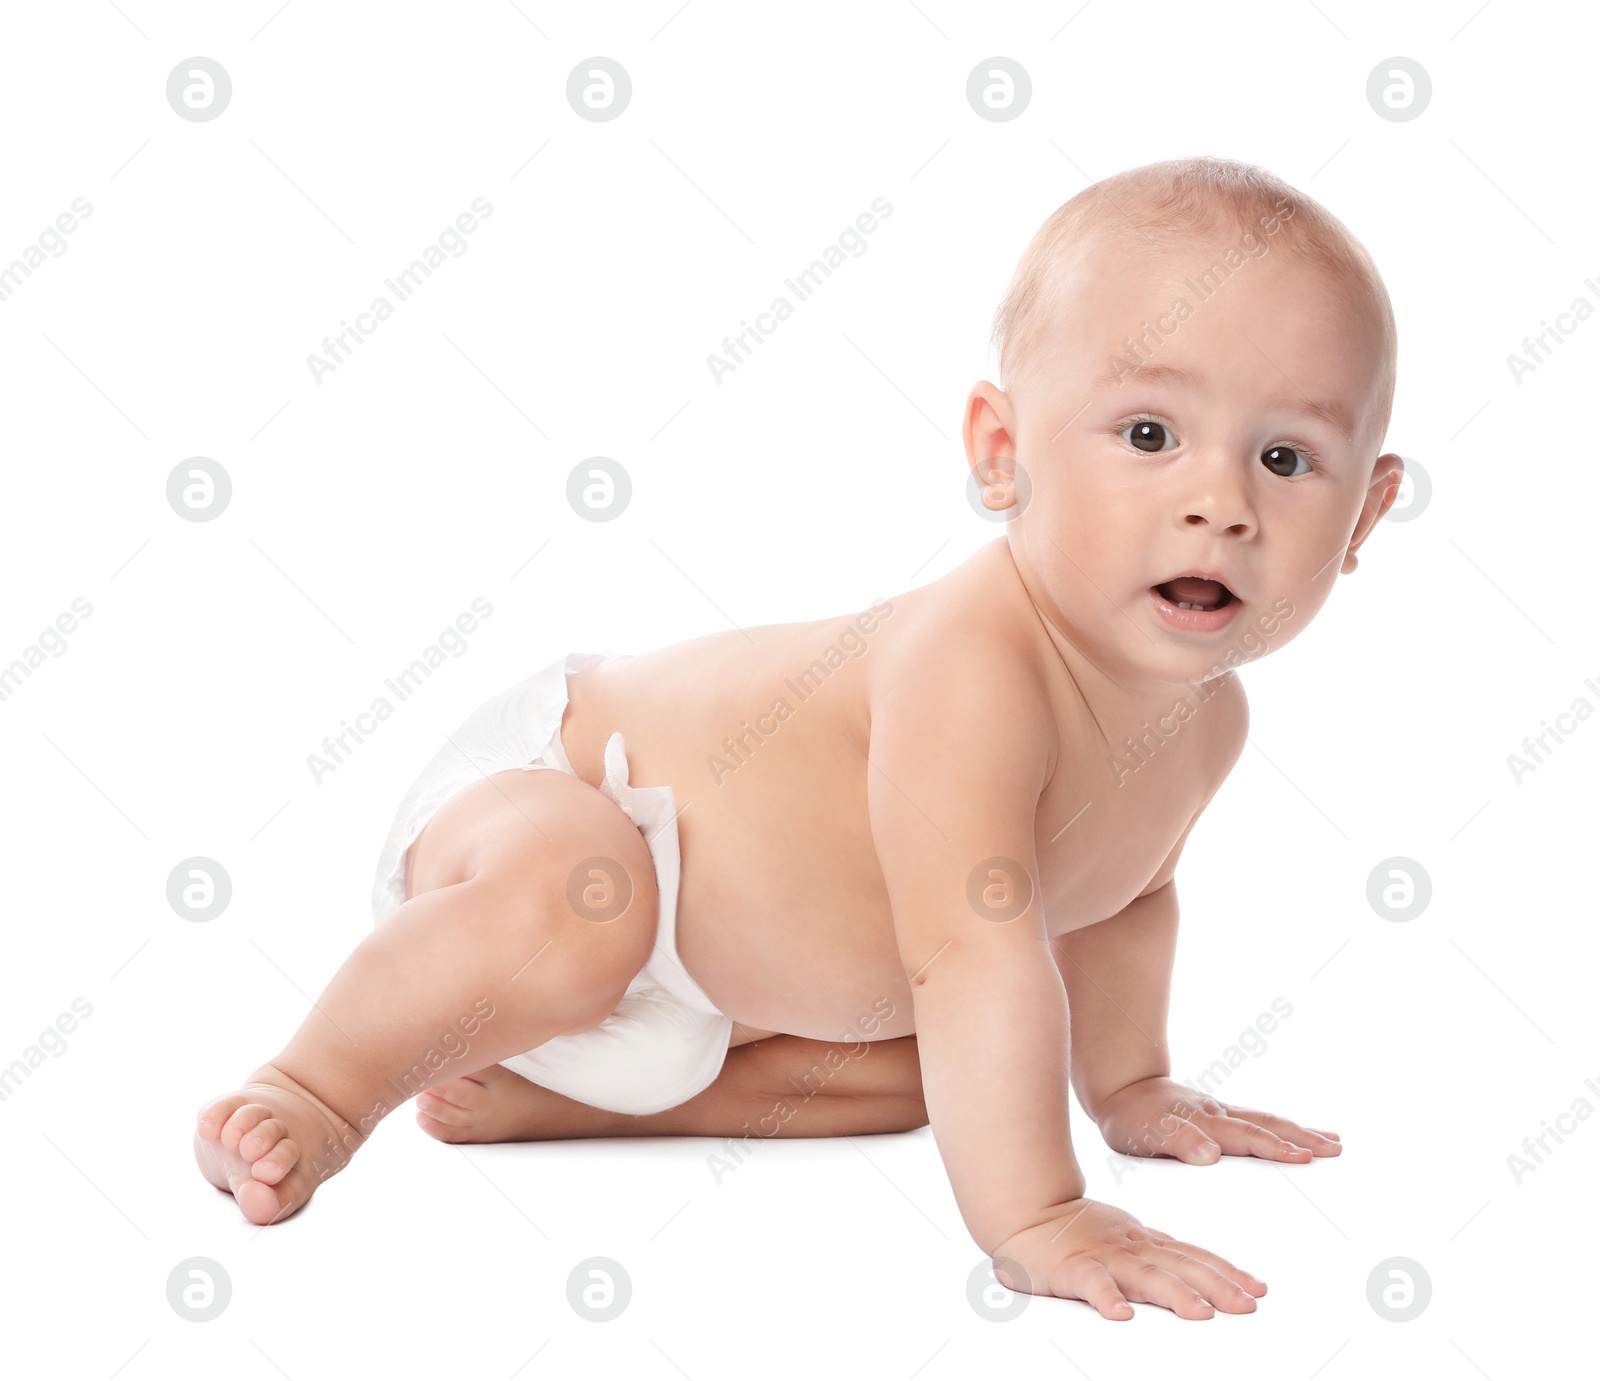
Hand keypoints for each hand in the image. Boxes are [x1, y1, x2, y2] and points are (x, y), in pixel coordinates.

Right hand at [990, 1198, 1265, 1319]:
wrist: (1025, 1211)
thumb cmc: (1075, 1230)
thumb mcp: (1125, 1238)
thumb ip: (1158, 1256)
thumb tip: (1201, 1276)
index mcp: (1144, 1241)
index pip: (1193, 1256)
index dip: (1226, 1272)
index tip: (1257, 1288)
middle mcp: (1130, 1246)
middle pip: (1179, 1267)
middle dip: (1216, 1286)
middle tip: (1247, 1305)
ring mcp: (1103, 1256)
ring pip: (1144, 1275)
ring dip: (1174, 1294)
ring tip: (1200, 1314)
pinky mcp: (1072, 1268)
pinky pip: (1091, 1284)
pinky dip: (1106, 1297)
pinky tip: (1120, 1314)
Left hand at [1095, 1075, 1341, 1163]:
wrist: (1120, 1089)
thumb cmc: (1130, 1118)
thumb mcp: (1143, 1133)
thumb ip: (1177, 1142)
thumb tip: (1211, 1156)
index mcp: (1203, 1124)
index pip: (1245, 1138)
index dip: (1275, 1148)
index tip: (1304, 1156)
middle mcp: (1218, 1116)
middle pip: (1265, 1126)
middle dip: (1301, 1138)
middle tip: (1336, 1149)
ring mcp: (1221, 1113)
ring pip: (1266, 1121)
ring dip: (1299, 1131)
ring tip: (1333, 1141)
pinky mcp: (1220, 1115)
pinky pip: (1257, 1121)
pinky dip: (1282, 1127)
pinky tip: (1298, 1133)